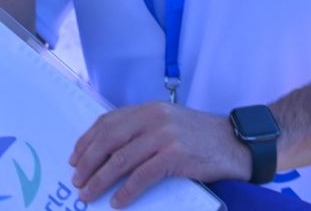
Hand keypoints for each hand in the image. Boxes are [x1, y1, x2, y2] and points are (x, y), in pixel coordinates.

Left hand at [71, 102, 250, 207]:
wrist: (236, 143)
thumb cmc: (201, 137)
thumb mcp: (169, 123)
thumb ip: (143, 129)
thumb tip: (111, 151)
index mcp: (149, 109)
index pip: (108, 121)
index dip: (87, 141)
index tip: (75, 158)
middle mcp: (153, 118)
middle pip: (109, 140)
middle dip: (88, 162)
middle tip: (77, 181)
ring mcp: (164, 136)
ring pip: (120, 160)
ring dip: (100, 180)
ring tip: (88, 195)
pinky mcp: (175, 156)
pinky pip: (142, 176)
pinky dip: (126, 191)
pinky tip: (117, 203)